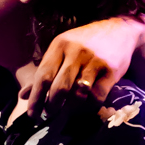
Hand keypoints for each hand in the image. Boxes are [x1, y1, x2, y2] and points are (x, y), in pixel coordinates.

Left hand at [23, 18, 140, 118]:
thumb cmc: (85, 43)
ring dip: (70, 108)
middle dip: (52, 106)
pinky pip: (96, 96)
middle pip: (59, 88)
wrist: (121, 29)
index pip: (43, 76)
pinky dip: (88, 106)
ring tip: (66, 112)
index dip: (36, 98)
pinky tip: (84, 107)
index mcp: (60, 45)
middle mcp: (76, 51)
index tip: (32, 114)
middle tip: (50, 114)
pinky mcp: (111, 70)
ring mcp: (95, 60)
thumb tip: (24, 95)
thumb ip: (45, 72)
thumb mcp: (62, 50)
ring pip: (77, 94)